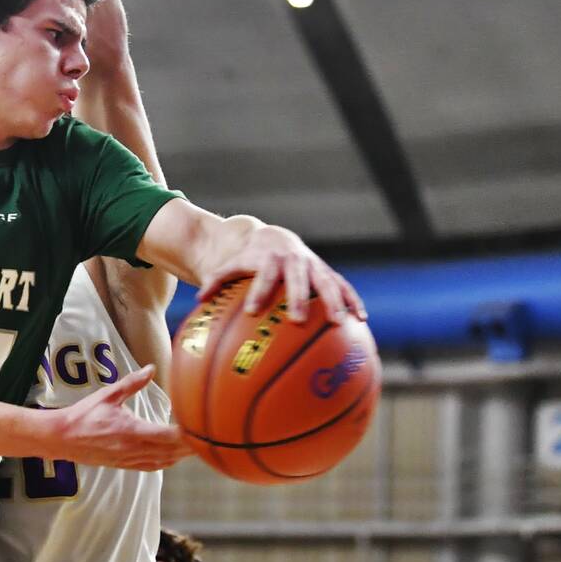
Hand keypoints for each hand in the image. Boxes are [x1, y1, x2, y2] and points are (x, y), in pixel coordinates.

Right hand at [45, 364, 190, 470]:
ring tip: (197, 448)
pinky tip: (174, 456)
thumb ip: (132, 383)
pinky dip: (166, 461)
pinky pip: (151, 466)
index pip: (166, 436)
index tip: (200, 429)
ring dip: (180, 455)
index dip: (186, 436)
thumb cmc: (84, 415)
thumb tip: (151, 368)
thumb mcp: (108, 395)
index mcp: (130, 431)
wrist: (62, 438)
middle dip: (190, 447)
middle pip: (170, 452)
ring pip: (163, 461)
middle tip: (208, 438)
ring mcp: (128, 460)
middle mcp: (132, 449)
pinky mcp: (124, 465)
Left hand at [201, 225, 365, 323]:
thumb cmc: (249, 259)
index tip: (252, 311)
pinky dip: (352, 300)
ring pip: (326, 281)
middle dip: (298, 298)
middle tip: (298, 320)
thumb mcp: (231, 265)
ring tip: (340, 322)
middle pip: (298, 278)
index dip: (259, 291)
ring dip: (334, 300)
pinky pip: (342, 286)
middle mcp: (294, 260)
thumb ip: (217, 280)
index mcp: (270, 258)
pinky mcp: (327, 272)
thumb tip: (199, 300)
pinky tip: (361, 321)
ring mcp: (313, 266)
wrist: (274, 239)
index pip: (263, 274)